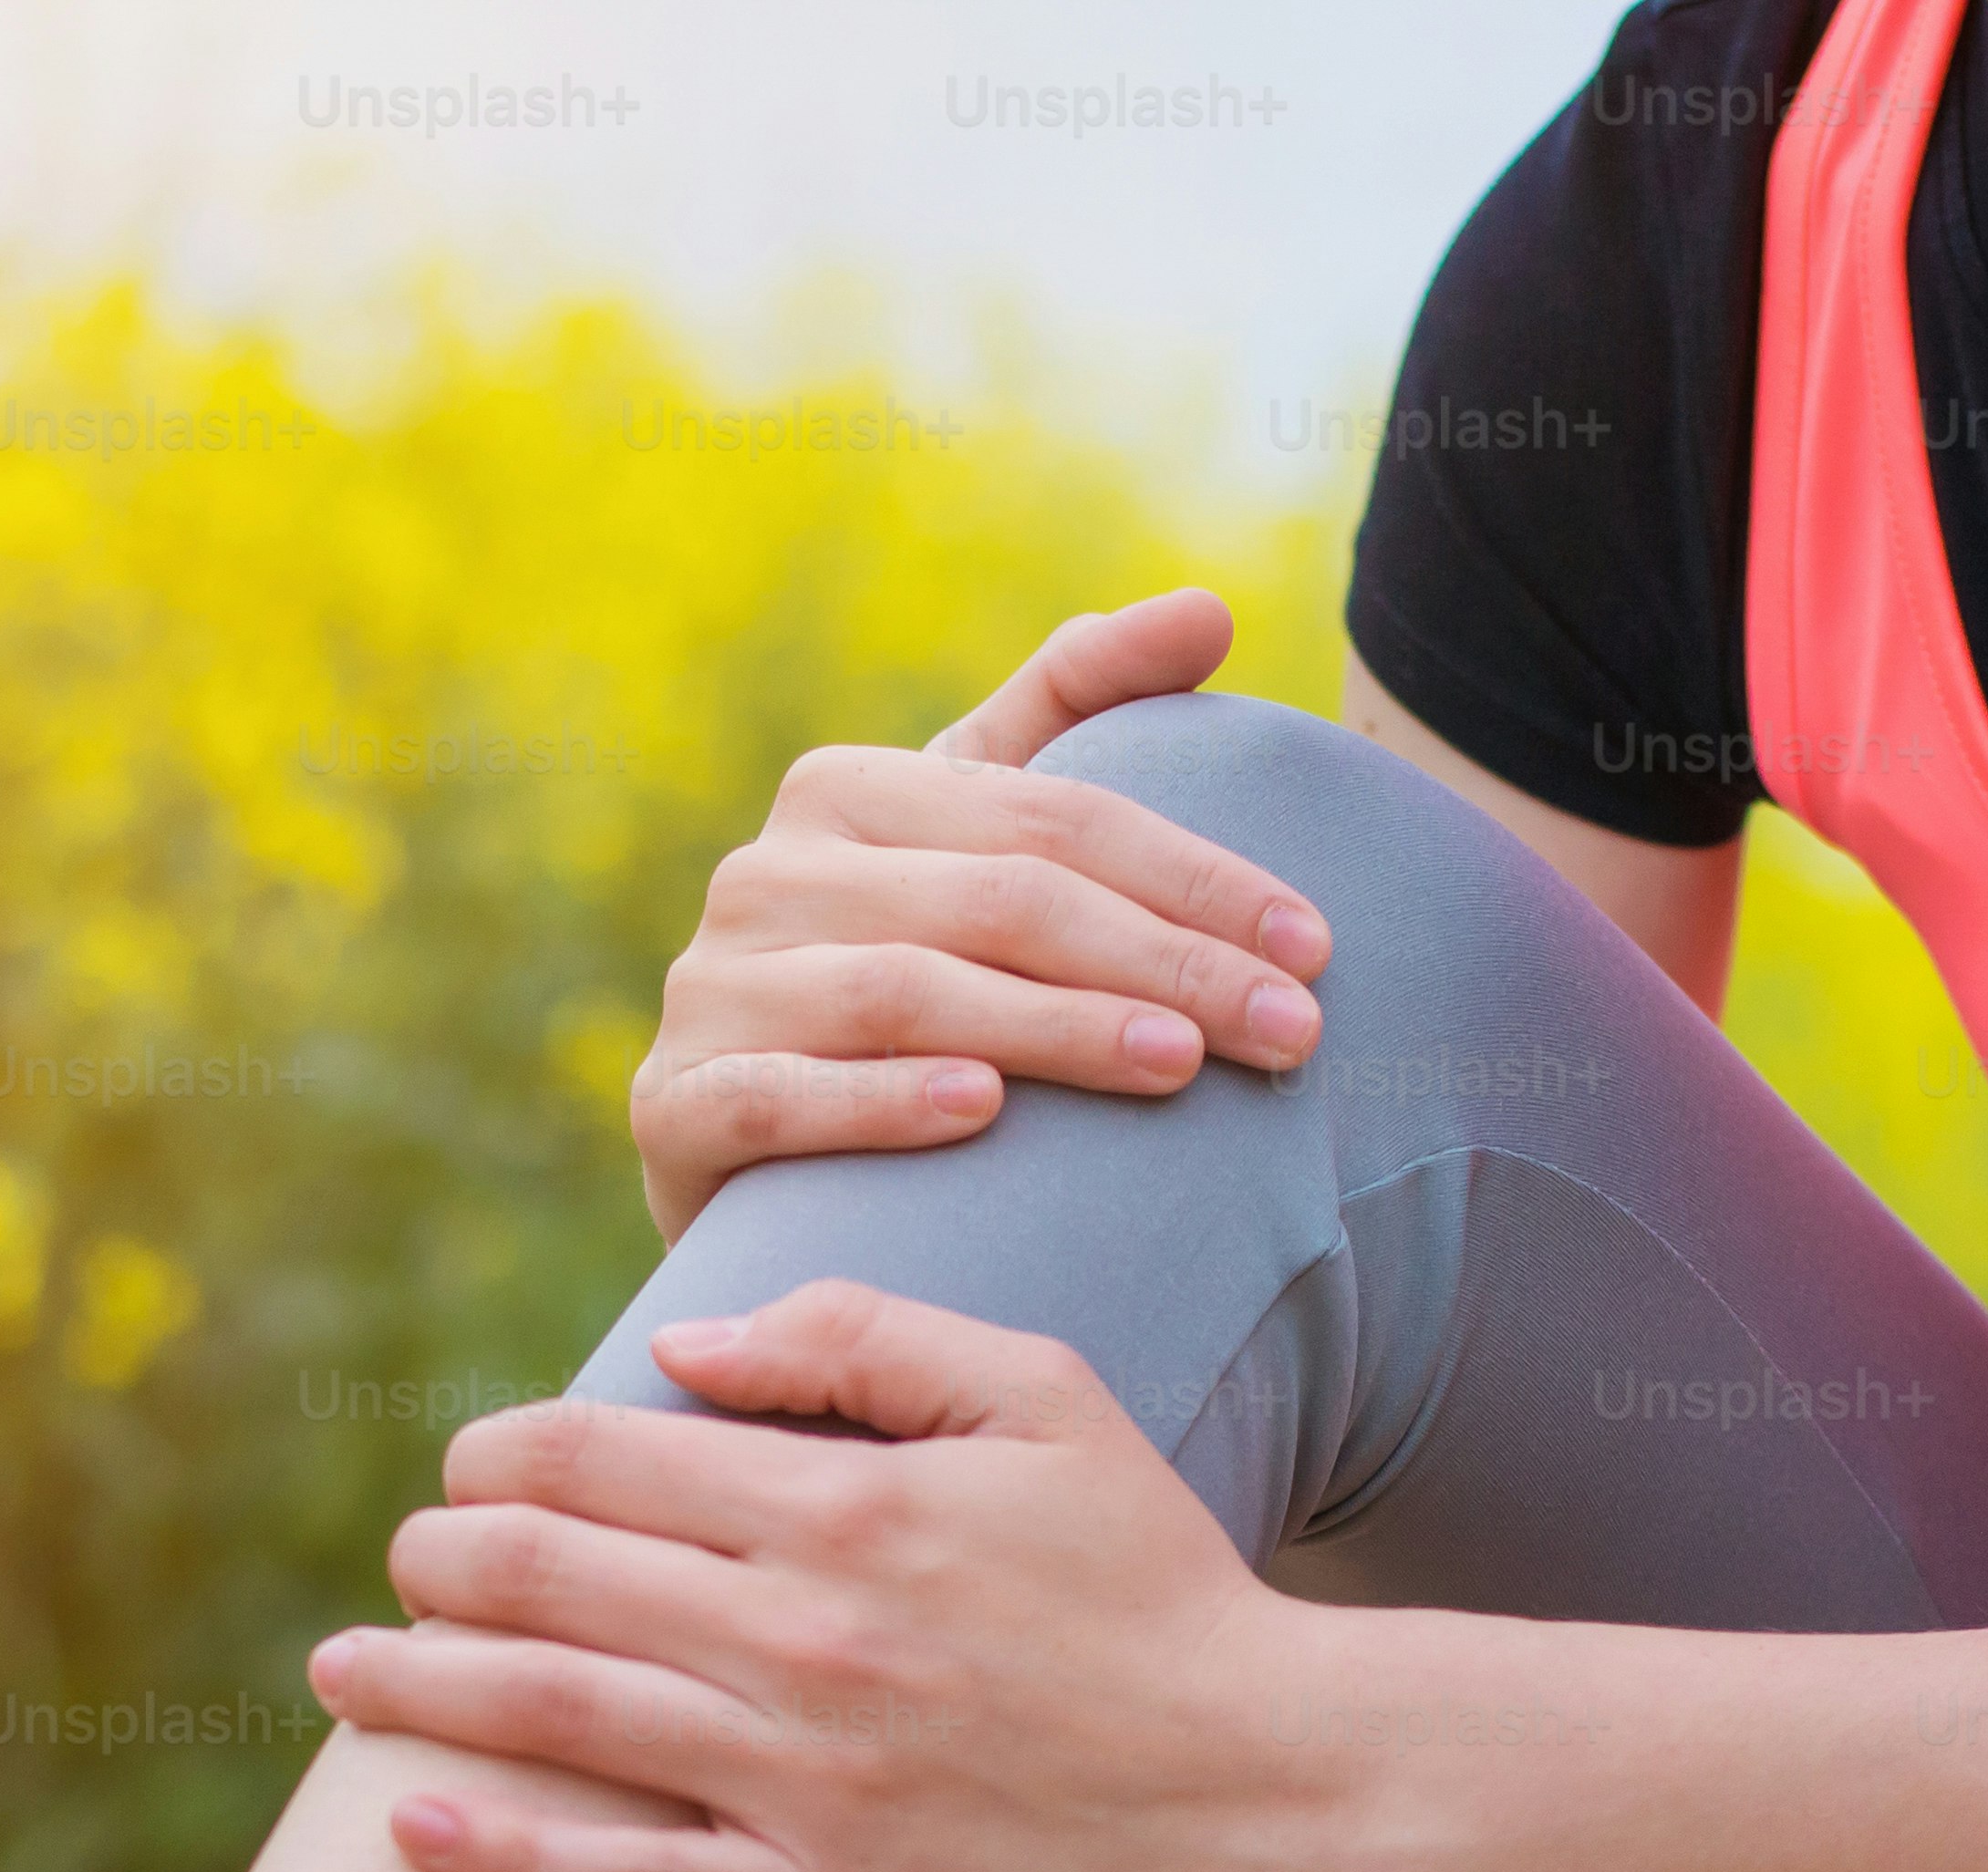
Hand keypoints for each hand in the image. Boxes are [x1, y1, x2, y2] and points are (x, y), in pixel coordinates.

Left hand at [308, 1282, 1344, 1871]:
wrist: (1263, 1779)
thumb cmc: (1154, 1577)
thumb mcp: (1044, 1398)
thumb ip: (865, 1338)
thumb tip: (684, 1345)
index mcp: (843, 1503)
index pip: (598, 1455)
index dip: (501, 1453)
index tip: (473, 1465)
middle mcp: (801, 1636)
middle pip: (544, 1575)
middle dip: (440, 1555)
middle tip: (407, 1556)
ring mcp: (802, 1778)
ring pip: (552, 1715)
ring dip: (419, 1685)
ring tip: (341, 1672)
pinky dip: (503, 1855)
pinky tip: (411, 1829)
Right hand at [624, 592, 1335, 1240]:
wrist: (746, 1148)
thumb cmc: (901, 975)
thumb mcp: (974, 835)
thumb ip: (1076, 711)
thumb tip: (1209, 608)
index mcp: (846, 789)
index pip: (1053, 818)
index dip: (1194, 877)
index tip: (1316, 948)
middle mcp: (766, 873)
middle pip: (997, 903)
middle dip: (1159, 964)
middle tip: (1287, 1033)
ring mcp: (711, 988)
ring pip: (904, 994)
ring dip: (1054, 1031)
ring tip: (1178, 1067)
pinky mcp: (672, 1104)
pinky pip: (782, 1096)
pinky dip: (882, 1100)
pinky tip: (983, 1113)